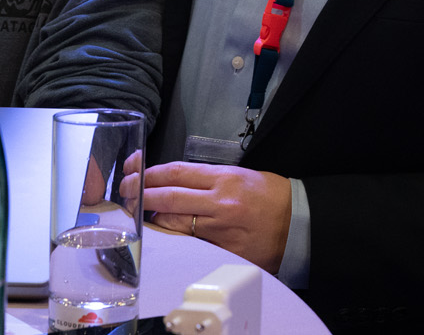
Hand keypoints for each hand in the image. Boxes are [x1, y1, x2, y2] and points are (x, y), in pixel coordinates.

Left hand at [126, 160, 291, 273]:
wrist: (297, 223)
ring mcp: (219, 229)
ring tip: (140, 214)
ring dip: (153, 219)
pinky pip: (189, 244)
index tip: (134, 172)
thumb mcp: (241, 175)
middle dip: (141, 194)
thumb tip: (174, 182)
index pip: (177, 173)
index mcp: (225, 178)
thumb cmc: (270, 197)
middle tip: (125, 192)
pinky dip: (173, 239)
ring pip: (173, 224)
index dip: (150, 173)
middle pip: (168, 197)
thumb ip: (208, 180)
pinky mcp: (221, 251)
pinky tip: (163, 235)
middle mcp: (220, 202)